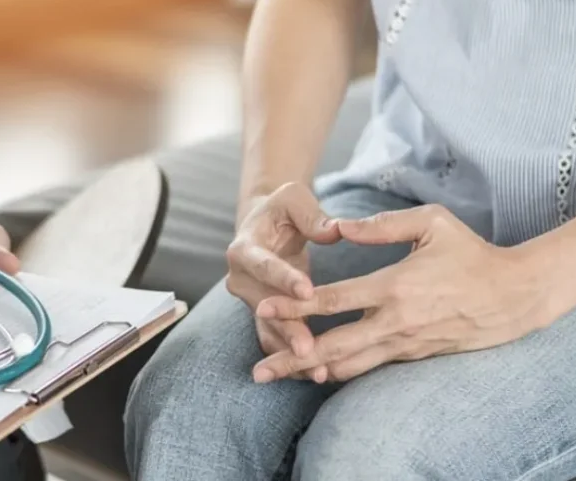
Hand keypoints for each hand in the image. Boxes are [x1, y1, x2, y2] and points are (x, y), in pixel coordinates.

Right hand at [228, 183, 340, 380]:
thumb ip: (312, 215)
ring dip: (290, 351)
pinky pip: (274, 340)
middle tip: (307, 347)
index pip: (263, 264)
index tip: (307, 291)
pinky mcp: (263, 316)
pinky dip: (291, 358)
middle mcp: (240, 279)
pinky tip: (314, 375)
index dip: (284, 278)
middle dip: (287, 327)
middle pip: (264, 306)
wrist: (265, 227)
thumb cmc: (282, 210)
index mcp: (243, 247)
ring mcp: (250, 301)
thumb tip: (335, 230)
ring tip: (316, 371)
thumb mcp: (294, 199)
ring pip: (269, 329)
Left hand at [252, 204, 554, 382]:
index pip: (334, 300)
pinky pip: (369, 367)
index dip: (296, 305)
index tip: (264, 308)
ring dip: (311, 372)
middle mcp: (396, 321)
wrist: (513, 296)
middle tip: (259, 370)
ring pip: (349, 366)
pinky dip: (339, 371)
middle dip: (293, 358)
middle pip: (333, 346)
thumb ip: (382, 225)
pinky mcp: (412, 355)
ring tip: (277, 376)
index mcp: (395, 286)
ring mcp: (404, 343)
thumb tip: (338, 225)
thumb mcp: (433, 223)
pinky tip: (314, 372)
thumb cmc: (470, 253)